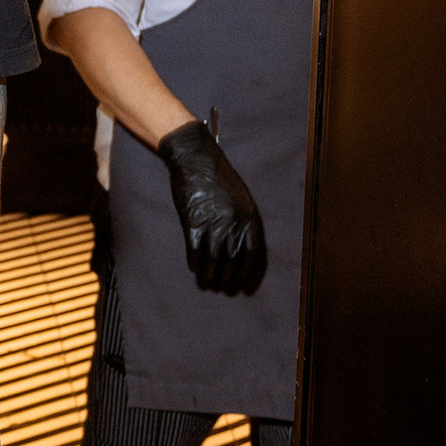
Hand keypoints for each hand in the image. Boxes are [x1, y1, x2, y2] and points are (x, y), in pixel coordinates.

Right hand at [156, 120, 266, 295]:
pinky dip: (194, 262)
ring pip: (213, 259)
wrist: (196, 158)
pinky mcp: (192, 220)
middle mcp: (233, 222)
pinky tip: (193, 268)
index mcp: (249, 216)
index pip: (252, 254)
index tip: (242, 286)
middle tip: (221, 288)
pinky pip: (194, 249)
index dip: (247, 273)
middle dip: (227, 278)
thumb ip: (242, 221)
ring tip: (205, 283)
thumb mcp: (240, 197)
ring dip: (209, 275)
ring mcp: (212, 221)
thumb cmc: (218, 177)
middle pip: (232, 260)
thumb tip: (238, 248)